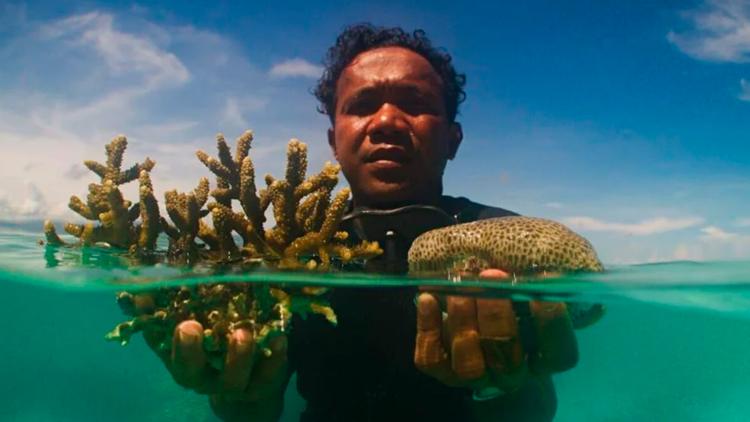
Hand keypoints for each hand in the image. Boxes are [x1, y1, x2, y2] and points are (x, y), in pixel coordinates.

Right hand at [132, 295, 289, 420]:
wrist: (250, 384)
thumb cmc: (217, 343)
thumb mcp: (195, 321)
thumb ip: (172, 303)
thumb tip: (140, 281)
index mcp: (179, 358)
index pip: (159, 344)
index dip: (151, 324)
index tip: (149, 302)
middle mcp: (201, 377)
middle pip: (189, 371)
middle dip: (188, 350)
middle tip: (189, 326)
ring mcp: (231, 384)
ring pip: (231, 379)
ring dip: (235, 356)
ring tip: (242, 332)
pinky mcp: (261, 386)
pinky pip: (268, 376)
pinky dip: (275, 357)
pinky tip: (281, 338)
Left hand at [414, 269, 577, 394]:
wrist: (482, 341)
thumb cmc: (514, 310)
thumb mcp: (525, 299)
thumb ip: (525, 285)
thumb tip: (518, 253)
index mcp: (543, 357)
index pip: (558, 353)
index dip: (551, 325)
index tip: (539, 292)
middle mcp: (513, 375)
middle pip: (507, 357)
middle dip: (496, 316)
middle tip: (490, 276)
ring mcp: (477, 378)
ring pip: (469, 364)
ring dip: (463, 322)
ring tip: (458, 289)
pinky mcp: (442, 373)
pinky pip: (432, 358)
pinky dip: (428, 327)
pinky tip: (426, 298)